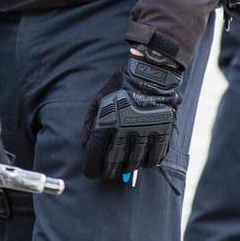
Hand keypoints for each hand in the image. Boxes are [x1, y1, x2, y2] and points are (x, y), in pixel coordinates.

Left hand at [82, 49, 183, 178]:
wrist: (150, 73)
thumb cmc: (120, 87)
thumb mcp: (99, 99)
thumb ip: (91, 122)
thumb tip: (85, 145)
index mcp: (109, 118)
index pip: (96, 149)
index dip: (92, 165)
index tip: (90, 173)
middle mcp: (127, 126)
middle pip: (116, 159)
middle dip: (109, 171)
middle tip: (107, 175)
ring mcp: (147, 129)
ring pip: (137, 161)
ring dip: (129, 168)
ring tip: (124, 167)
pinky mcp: (164, 131)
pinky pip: (157, 157)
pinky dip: (149, 163)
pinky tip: (143, 161)